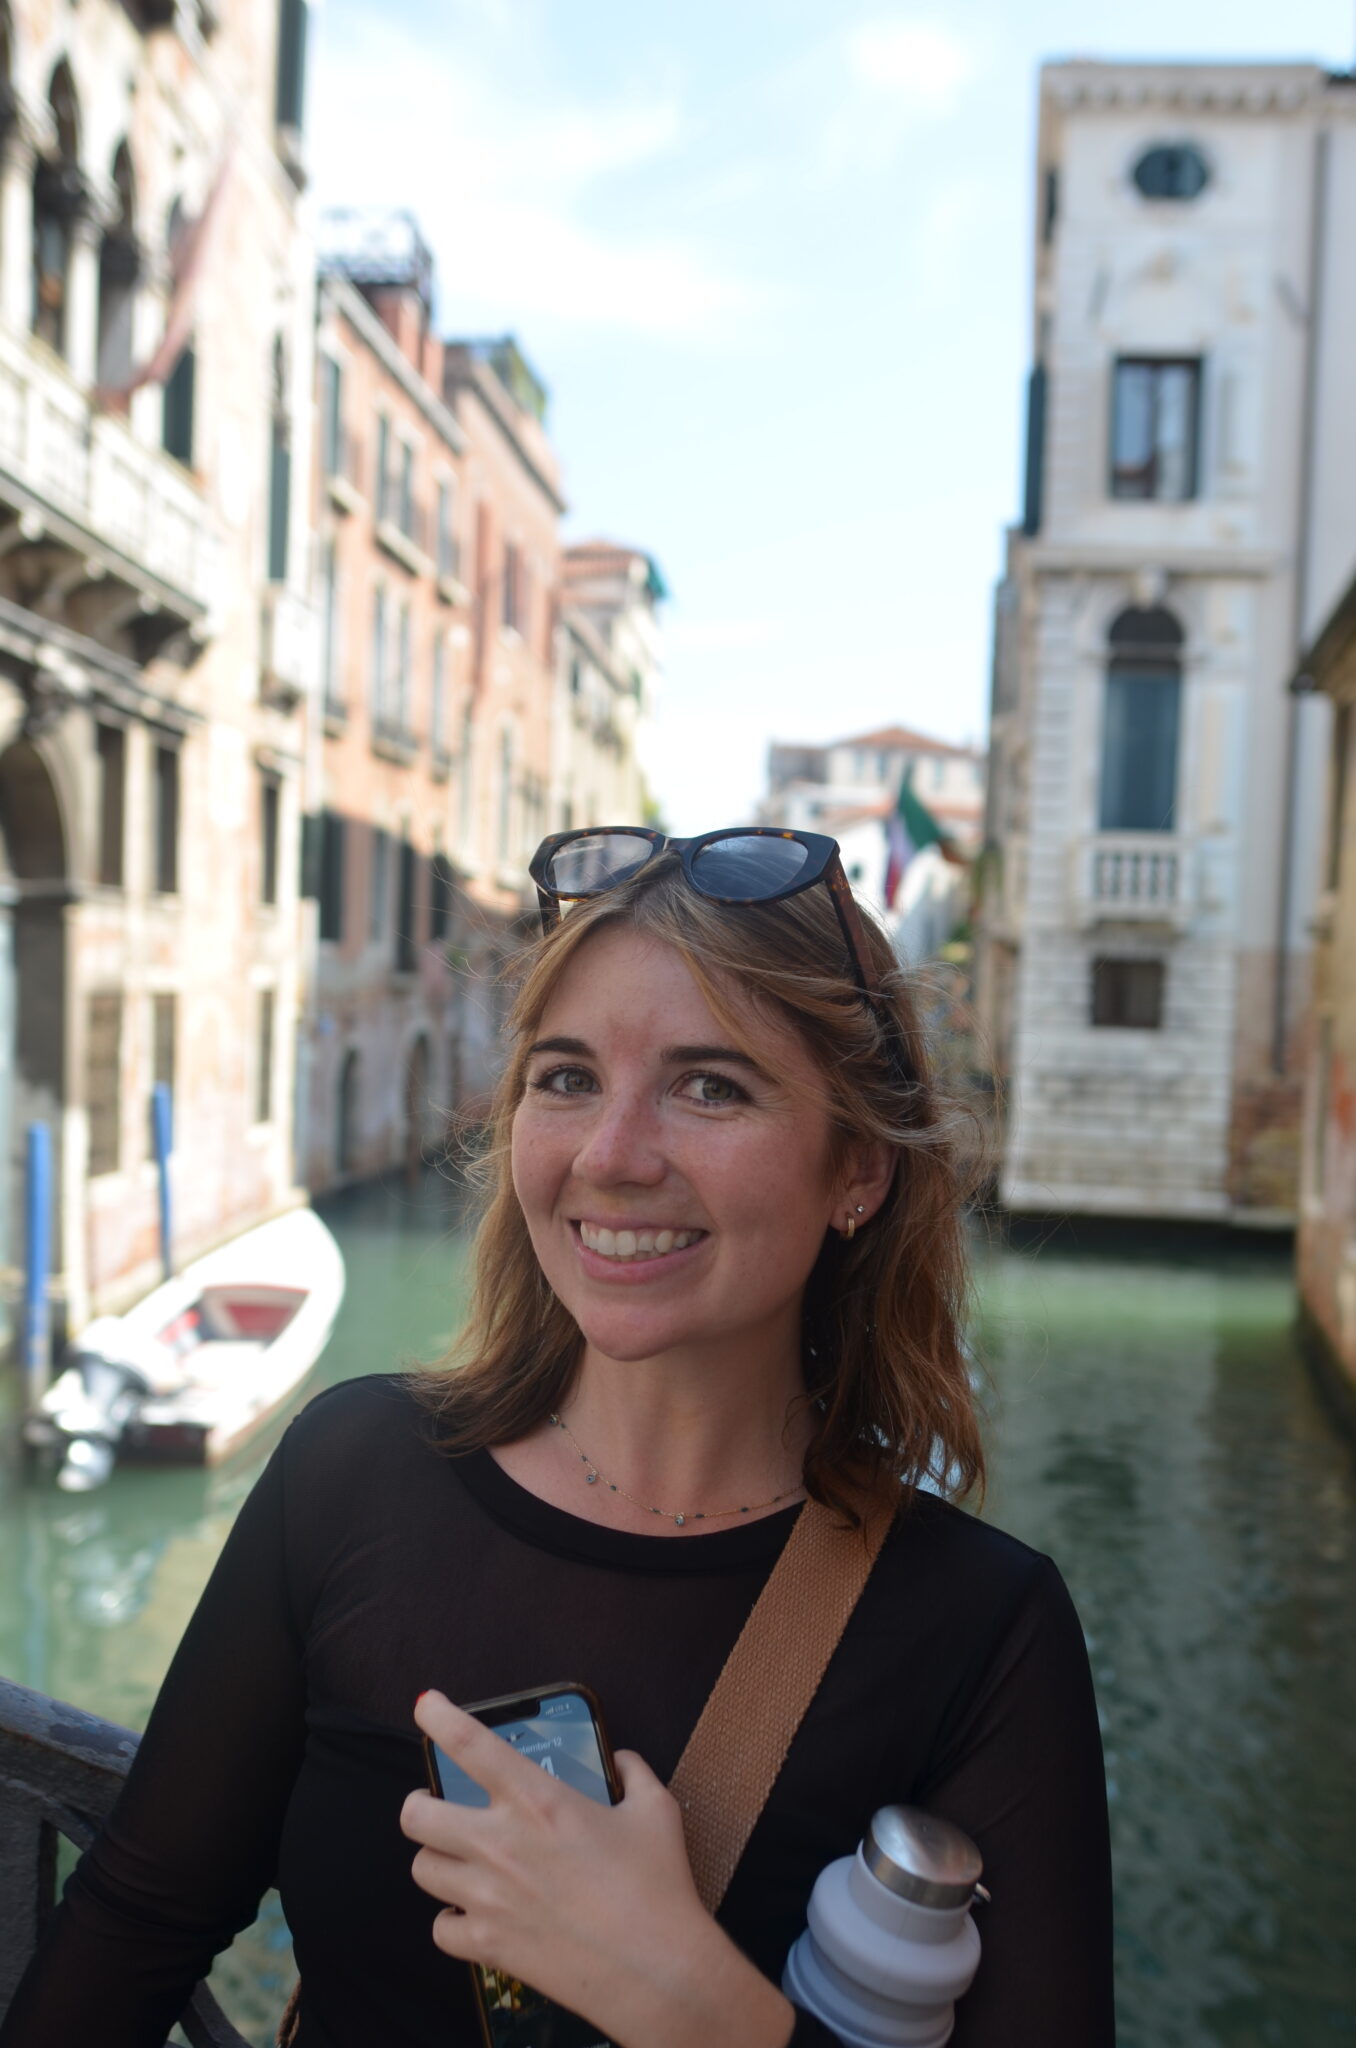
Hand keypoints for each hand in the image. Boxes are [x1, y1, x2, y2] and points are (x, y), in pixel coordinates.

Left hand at [402, 1690, 793, 2047]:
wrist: (656, 1969)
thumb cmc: (657, 1887)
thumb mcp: (655, 1811)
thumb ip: (633, 1773)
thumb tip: (622, 1760)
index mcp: (538, 1800)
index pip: (469, 1744)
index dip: (439, 1716)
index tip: (425, 1704)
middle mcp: (501, 1843)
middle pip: (417, 1815)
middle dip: (418, 1805)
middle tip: (433, 1805)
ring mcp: (488, 1897)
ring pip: (421, 1869)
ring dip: (436, 1859)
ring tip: (455, 1859)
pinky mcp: (489, 1945)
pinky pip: (440, 1929)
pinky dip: (450, 1920)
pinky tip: (469, 1913)